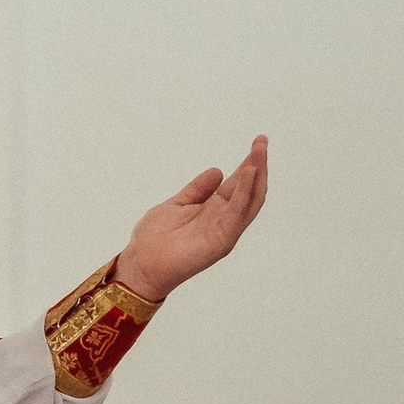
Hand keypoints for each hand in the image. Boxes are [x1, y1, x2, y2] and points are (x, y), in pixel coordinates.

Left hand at [117, 137, 267, 302]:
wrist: (141, 263)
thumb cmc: (154, 238)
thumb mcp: (178, 204)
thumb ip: (198, 189)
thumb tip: (217, 170)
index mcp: (214, 211)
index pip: (238, 184)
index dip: (248, 164)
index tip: (257, 143)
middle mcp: (224, 220)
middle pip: (249, 189)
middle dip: (257, 165)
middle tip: (263, 140)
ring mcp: (225, 230)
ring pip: (249, 199)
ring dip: (256, 174)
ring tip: (259, 151)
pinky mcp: (222, 240)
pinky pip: (238, 212)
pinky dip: (244, 192)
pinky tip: (249, 172)